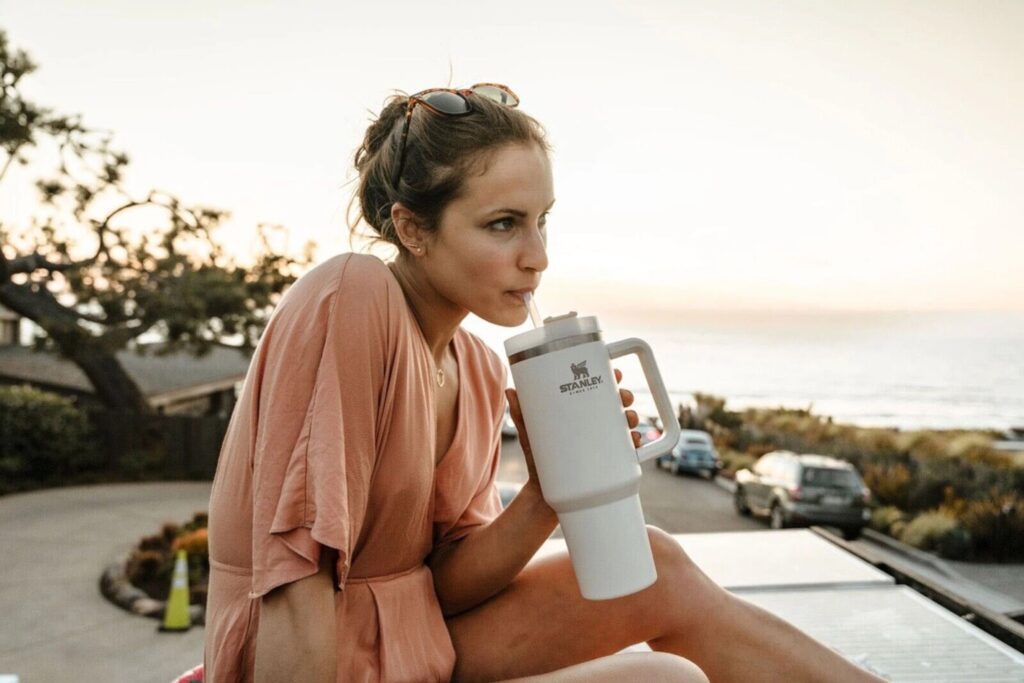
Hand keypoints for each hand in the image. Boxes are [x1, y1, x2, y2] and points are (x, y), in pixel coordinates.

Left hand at [504, 367, 639, 486]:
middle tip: (622, 397)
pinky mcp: (608, 464)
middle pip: (617, 406)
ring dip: (633, 418)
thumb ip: (521, 414)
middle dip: (625, 397)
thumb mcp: (530, 434)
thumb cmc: (538, 459)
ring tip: (629, 419)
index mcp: (580, 414)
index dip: (610, 380)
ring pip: (626, 426)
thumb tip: (510, 390)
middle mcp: (595, 427)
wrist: (543, 495)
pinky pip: (628, 452)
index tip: (615, 373)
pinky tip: (636, 441)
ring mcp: (604, 445)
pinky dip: (636, 445)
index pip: (599, 391)